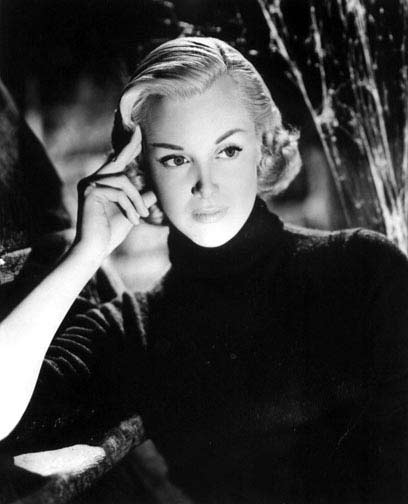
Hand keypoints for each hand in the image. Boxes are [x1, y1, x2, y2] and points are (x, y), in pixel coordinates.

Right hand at [74, 126, 156, 259]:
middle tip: (140, 130)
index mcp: (99, 184)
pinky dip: (129, 206)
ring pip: (123, 181)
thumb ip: (140, 199)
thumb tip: (155, 190)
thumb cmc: (111, 233)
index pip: (116, 162)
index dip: (127, 147)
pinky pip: (119, 192)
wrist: (95, 250)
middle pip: (117, 162)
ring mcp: (88, 185)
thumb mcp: (131, 212)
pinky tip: (133, 220)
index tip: (137, 132)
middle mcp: (91, 180)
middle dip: (130, 146)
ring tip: (142, 216)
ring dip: (137, 199)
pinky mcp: (90, 192)